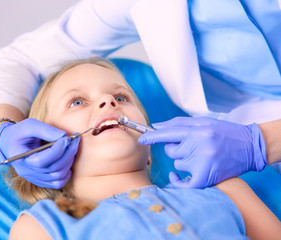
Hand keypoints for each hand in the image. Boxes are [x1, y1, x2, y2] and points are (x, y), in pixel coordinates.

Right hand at [0, 118, 79, 188]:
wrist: (10, 142)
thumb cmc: (20, 132)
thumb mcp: (30, 125)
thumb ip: (45, 130)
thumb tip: (63, 136)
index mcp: (20, 158)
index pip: (41, 161)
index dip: (57, 150)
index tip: (66, 138)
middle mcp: (26, 171)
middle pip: (52, 169)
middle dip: (67, 154)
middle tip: (74, 140)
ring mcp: (33, 178)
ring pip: (57, 177)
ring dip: (69, 162)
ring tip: (71, 147)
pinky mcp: (41, 180)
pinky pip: (57, 183)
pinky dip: (66, 173)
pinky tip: (67, 159)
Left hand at [139, 117, 266, 187]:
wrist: (250, 147)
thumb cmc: (224, 132)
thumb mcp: (203, 122)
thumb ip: (179, 123)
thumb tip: (156, 126)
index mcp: (197, 131)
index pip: (168, 133)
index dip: (151, 136)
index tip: (140, 138)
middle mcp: (198, 146)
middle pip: (171, 150)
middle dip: (176, 148)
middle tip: (191, 147)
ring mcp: (202, 163)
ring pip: (177, 164)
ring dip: (183, 161)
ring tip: (200, 157)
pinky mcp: (206, 177)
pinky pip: (182, 182)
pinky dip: (177, 180)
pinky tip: (176, 177)